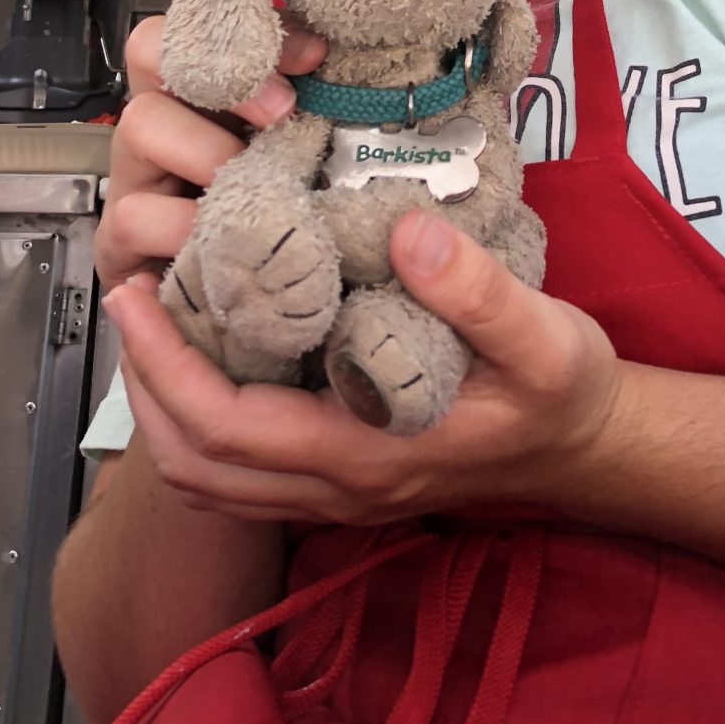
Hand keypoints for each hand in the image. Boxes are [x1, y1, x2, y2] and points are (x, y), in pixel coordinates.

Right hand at [94, 14, 325, 293]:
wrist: (239, 322)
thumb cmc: (271, 222)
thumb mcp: (295, 154)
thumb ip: (307, 100)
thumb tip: (326, 52)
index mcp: (200, 92)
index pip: (193, 23)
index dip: (245, 31)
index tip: (310, 56)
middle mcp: (159, 123)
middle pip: (147, 49)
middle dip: (222, 78)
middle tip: (280, 115)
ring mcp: (134, 176)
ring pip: (140, 125)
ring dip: (207, 153)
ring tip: (250, 189)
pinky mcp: (120, 241)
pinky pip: (135, 215)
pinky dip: (183, 227)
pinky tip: (218, 244)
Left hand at [103, 212, 625, 524]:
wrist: (594, 448)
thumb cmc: (565, 393)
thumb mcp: (544, 334)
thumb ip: (477, 290)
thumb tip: (408, 231)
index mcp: (367, 453)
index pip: (228, 427)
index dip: (167, 365)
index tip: (138, 291)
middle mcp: (339, 486)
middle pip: (197, 465)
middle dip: (145, 384)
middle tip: (130, 293)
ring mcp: (338, 492)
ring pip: (213, 479)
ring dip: (165, 408)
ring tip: (156, 323)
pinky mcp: (345, 478)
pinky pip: (244, 472)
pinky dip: (204, 421)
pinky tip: (217, 354)